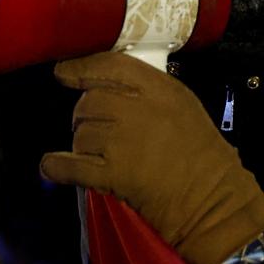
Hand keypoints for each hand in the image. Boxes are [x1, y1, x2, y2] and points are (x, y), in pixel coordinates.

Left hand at [40, 52, 263, 263]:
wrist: (212, 198)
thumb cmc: (201, 153)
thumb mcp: (180, 105)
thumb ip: (147, 90)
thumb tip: (105, 86)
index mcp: (159, 88)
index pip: (109, 65)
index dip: (80, 68)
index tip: (64, 72)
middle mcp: (138, 109)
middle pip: (89, 102)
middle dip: (85, 116)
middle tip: (95, 130)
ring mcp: (124, 141)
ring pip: (80, 134)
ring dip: (82, 145)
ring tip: (99, 156)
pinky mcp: (114, 174)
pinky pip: (71, 166)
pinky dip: (57, 167)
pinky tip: (51, 166)